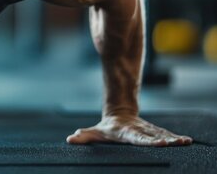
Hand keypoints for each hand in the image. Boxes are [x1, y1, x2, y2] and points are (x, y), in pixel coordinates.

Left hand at [66, 115, 192, 145]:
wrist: (119, 113)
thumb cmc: (107, 128)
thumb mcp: (95, 131)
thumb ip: (84, 136)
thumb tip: (70, 139)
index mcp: (126, 132)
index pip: (136, 137)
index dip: (146, 140)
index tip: (157, 142)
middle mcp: (139, 130)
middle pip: (151, 136)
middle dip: (162, 140)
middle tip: (172, 143)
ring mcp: (148, 130)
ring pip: (161, 134)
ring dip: (173, 139)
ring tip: (185, 142)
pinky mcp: (154, 131)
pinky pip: (166, 134)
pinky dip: (176, 138)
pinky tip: (187, 142)